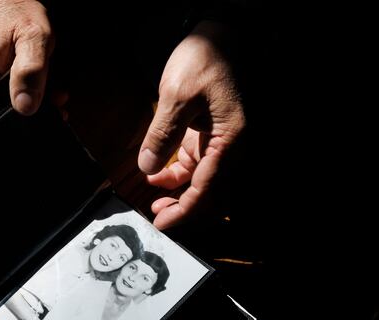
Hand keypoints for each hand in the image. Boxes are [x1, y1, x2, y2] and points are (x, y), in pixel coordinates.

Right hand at [0, 0, 53, 121]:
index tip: (4, 129)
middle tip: (39, 107)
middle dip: (10, 118)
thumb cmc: (20, 14)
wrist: (13, 1)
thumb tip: (24, 106)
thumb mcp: (34, 37)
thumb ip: (31, 71)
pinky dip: (19, 99)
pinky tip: (37, 92)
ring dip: (19, 107)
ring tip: (45, 96)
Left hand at [138, 21, 244, 228]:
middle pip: (211, 193)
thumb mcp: (177, 94)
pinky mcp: (209, 136)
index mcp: (230, 139)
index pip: (208, 188)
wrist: (219, 35)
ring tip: (155, 204)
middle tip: (158, 219)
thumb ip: (163, 133)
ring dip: (181, 196)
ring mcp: (221, 142)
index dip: (186, 211)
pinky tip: (157, 176)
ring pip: (203, 183)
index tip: (163, 224)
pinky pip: (196, 166)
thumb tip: (147, 167)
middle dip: (185, 209)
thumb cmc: (204, 59)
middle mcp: (230, 146)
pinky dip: (177, 176)